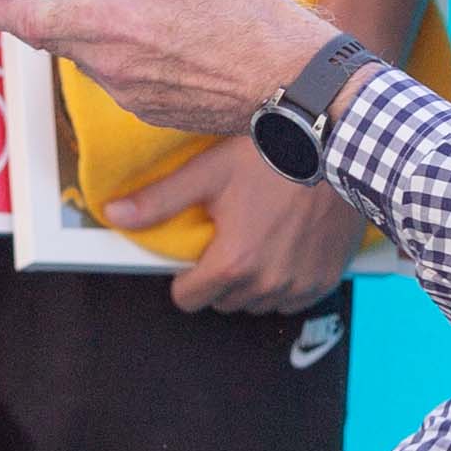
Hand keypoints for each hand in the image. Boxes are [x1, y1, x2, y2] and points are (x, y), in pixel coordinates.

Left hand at [0, 0, 325, 134]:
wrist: (293, 81)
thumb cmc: (251, 12)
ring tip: (121, 6)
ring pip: (88, 56)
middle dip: (28, 13)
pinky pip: (119, 77)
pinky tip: (158, 37)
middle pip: (51, 35)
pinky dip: (122, 54)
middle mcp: (109, 63)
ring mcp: (128, 92)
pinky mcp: (149, 110)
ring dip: (89, 32)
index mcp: (111, 19)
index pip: (25, 16)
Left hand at [116, 137, 361, 314]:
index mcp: (232, 263)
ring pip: (257, 303)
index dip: (185, 278)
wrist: (336, 147)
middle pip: (223, 302)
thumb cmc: (273, 155)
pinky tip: (285, 249)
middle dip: (218, 278)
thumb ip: (159, 200)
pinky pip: (292, 300)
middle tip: (229, 238)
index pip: (188, 300)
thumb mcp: (208, 172)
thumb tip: (114, 214)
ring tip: (257, 240)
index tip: (194, 257)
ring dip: (251, 283)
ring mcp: (298, 286)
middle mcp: (266, 283)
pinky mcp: (324, 280)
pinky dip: (284, 284)